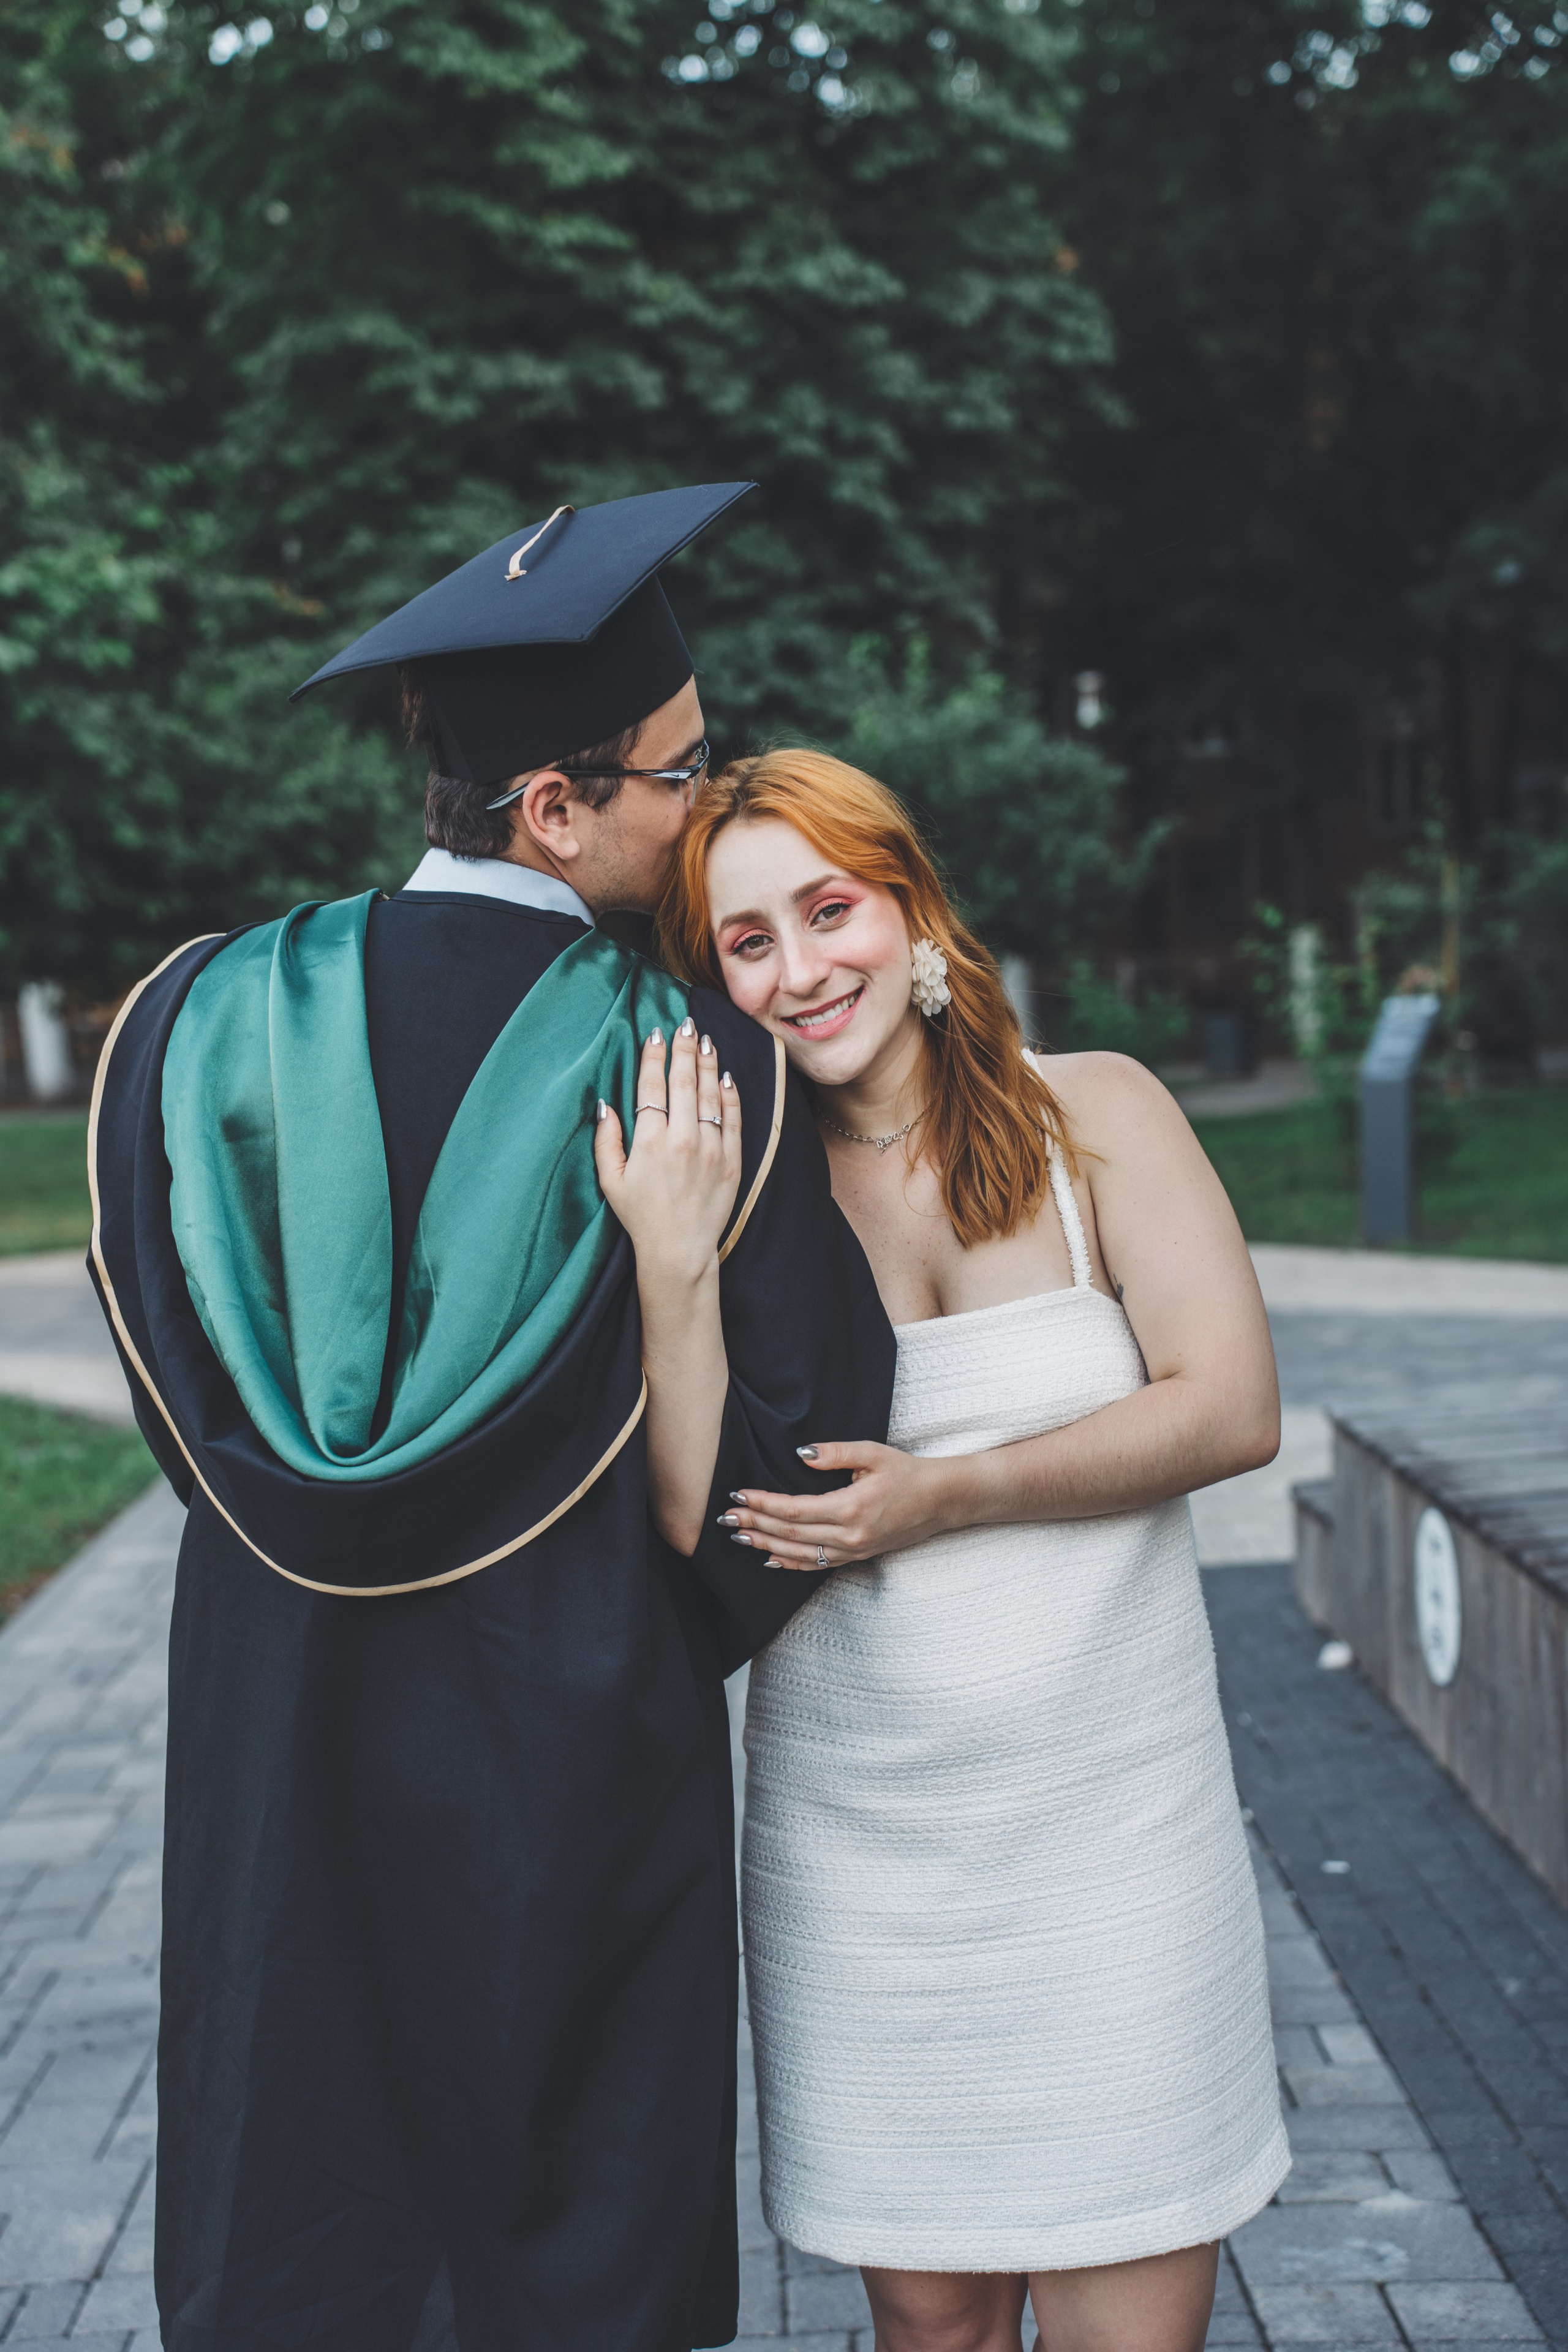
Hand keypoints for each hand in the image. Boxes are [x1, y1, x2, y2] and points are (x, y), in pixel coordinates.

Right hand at [594, 1018, 741, 1283]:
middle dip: (685, 1049)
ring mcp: (711, 1148)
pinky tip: (726, 1077)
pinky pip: (733, 1118)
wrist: (679, 1251)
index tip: (656, 1035)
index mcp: (649, 1140)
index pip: (652, 1086)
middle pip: (684, 1081)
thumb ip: (606, 1140)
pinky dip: (730, 1095)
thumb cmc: (640, 1216)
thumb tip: (604, 1104)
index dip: (654, 1056)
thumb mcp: (610, 1180)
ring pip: (710, 1094)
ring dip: (708, 1064)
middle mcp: (682, 1138)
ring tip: (706, 1041)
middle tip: (686, 1025)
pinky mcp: (732, 1160)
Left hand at [718, 1441, 962, 1569]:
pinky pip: (818, 1565)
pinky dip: (791, 1563)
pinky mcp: (859, 1556)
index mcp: (850, 1509)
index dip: (764, 1504)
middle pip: (791, 1534)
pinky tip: (771, 1557)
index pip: (795, 1511)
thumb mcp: (873, 1453)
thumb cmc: (908, 1473)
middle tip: (726, 1516)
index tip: (739, 1495)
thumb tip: (800, 1454)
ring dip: (766, 1545)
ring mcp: (854, 1551)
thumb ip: (835, 1453)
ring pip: (800, 1554)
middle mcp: (849, 1536)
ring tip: (739, 1535)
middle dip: (756, 1524)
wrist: (942, 1501)